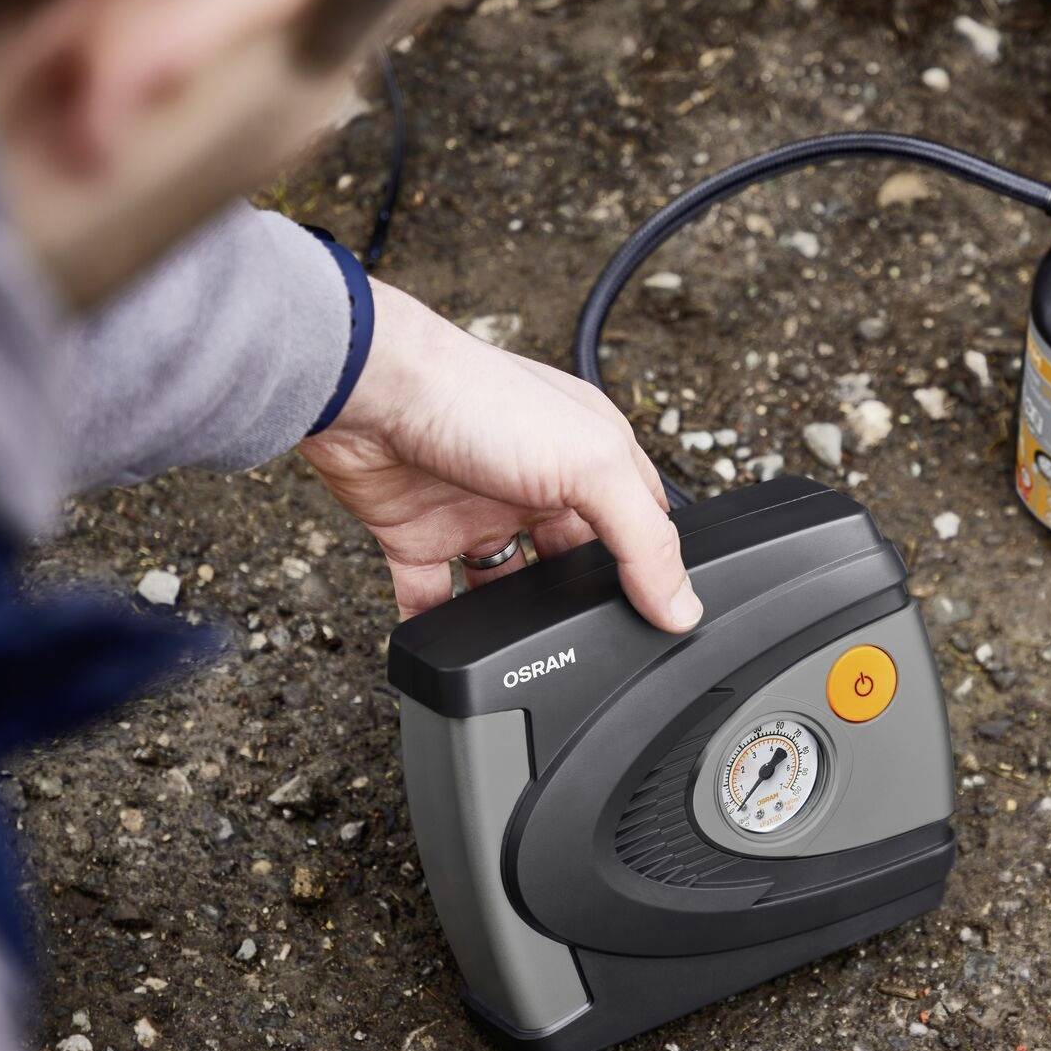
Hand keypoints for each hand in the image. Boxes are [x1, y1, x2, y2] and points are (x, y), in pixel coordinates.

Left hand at [297, 279, 700, 630]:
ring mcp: (476, 508)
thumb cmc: (475, 398)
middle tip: (595, 644)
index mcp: (587, 453)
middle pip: (574, 558)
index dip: (654, 563)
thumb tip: (682, 604)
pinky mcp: (417, 532)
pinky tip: (452, 653)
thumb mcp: (590, 465)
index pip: (640, 517)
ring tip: (528, 657)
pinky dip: (437, 625)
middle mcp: (534, 480)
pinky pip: (431, 594)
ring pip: (507, 582)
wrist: (367, 393)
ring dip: (513, 618)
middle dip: (582, 599)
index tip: (664, 616)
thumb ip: (643, 539)